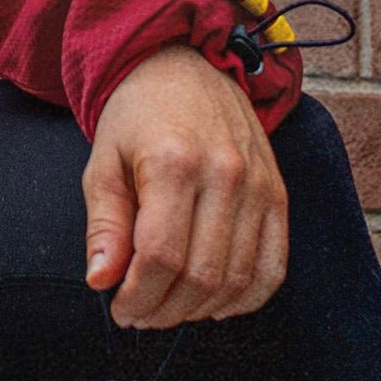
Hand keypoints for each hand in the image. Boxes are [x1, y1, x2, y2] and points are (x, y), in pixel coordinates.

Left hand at [81, 42, 287, 328]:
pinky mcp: (279, 194)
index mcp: (173, 163)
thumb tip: (100, 280)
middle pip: (201, 275)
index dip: (139, 296)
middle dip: (166, 310)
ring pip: (238, 279)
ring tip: (169, 308)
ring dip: (200, 310)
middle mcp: (225, 175)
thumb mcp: (103, 160)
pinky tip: (214, 303)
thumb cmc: (137, 115)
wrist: (186, 66)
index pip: (161, 256)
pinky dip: (246, 297)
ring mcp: (259, 186)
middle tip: (140, 314)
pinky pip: (274, 267)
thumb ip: (104, 222)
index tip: (119, 309)